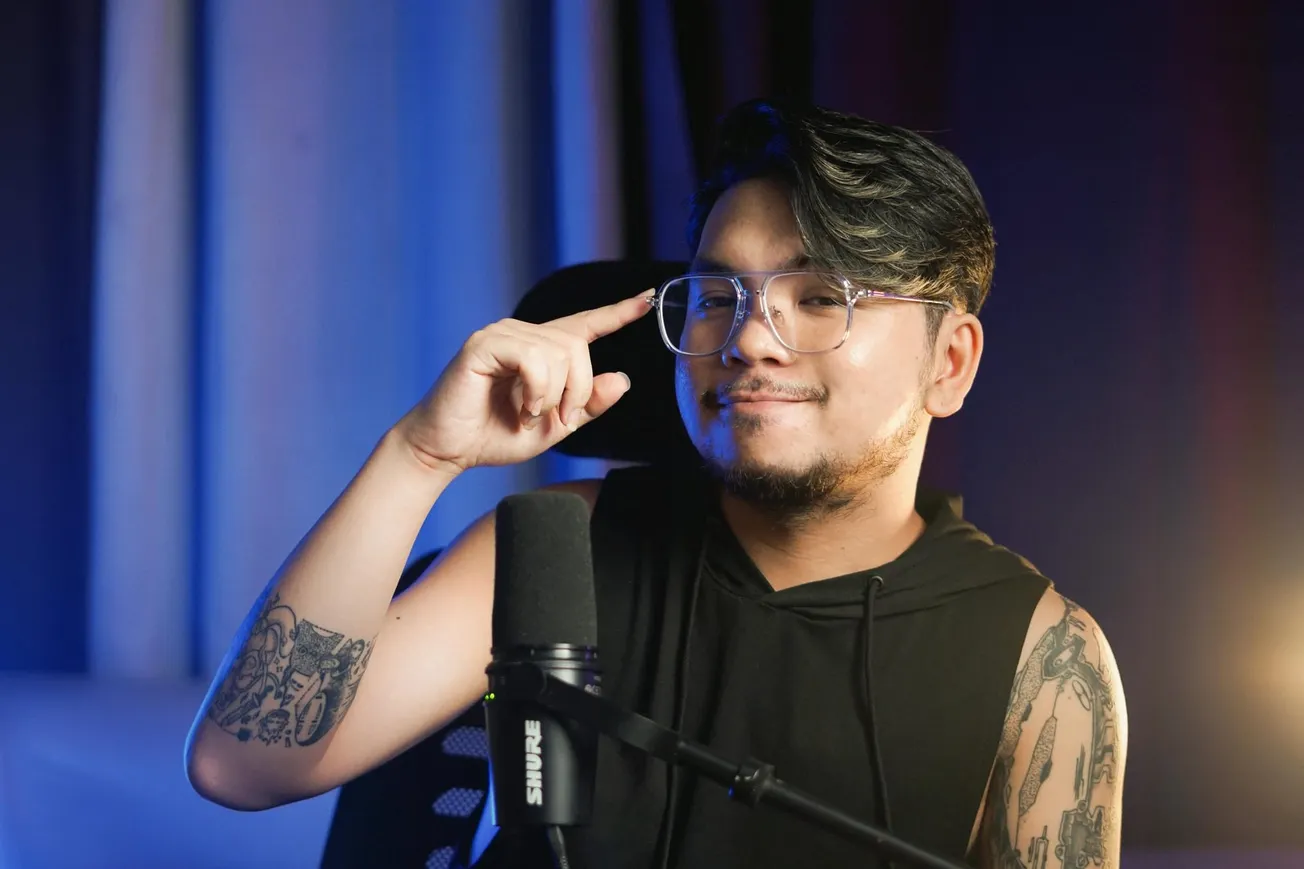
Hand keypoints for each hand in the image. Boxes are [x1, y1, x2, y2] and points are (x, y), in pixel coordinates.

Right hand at [396, 290, 653, 475]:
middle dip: (580, 390)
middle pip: (578, 346)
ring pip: (559, 353)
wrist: (448, 450)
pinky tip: (521, 408)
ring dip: (554, 395)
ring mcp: (502, 334)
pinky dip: (536, 390)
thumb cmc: (493, 436)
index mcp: (541, 349)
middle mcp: (523, 333)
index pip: (586, 325)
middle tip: (561, 420)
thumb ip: (588, 405)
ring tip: (530, 415)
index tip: (648, 300)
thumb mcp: (554, 426)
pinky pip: (533, 358)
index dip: (618, 312)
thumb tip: (623, 379)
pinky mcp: (483, 344)